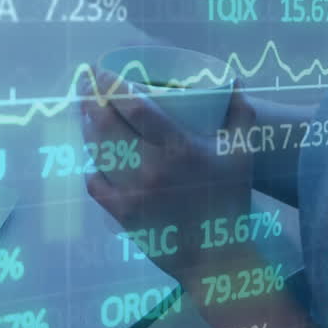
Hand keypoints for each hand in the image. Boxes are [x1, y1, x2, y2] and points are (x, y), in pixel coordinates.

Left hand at [79, 70, 256, 270]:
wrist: (217, 257)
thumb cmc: (230, 200)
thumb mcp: (243, 153)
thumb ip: (241, 114)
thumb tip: (234, 81)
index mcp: (179, 148)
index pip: (134, 107)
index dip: (112, 84)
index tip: (102, 71)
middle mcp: (150, 168)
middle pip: (106, 124)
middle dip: (90, 98)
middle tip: (85, 82)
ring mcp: (132, 192)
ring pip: (97, 150)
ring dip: (87, 126)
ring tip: (85, 110)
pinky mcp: (121, 214)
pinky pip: (95, 182)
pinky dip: (91, 165)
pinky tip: (91, 154)